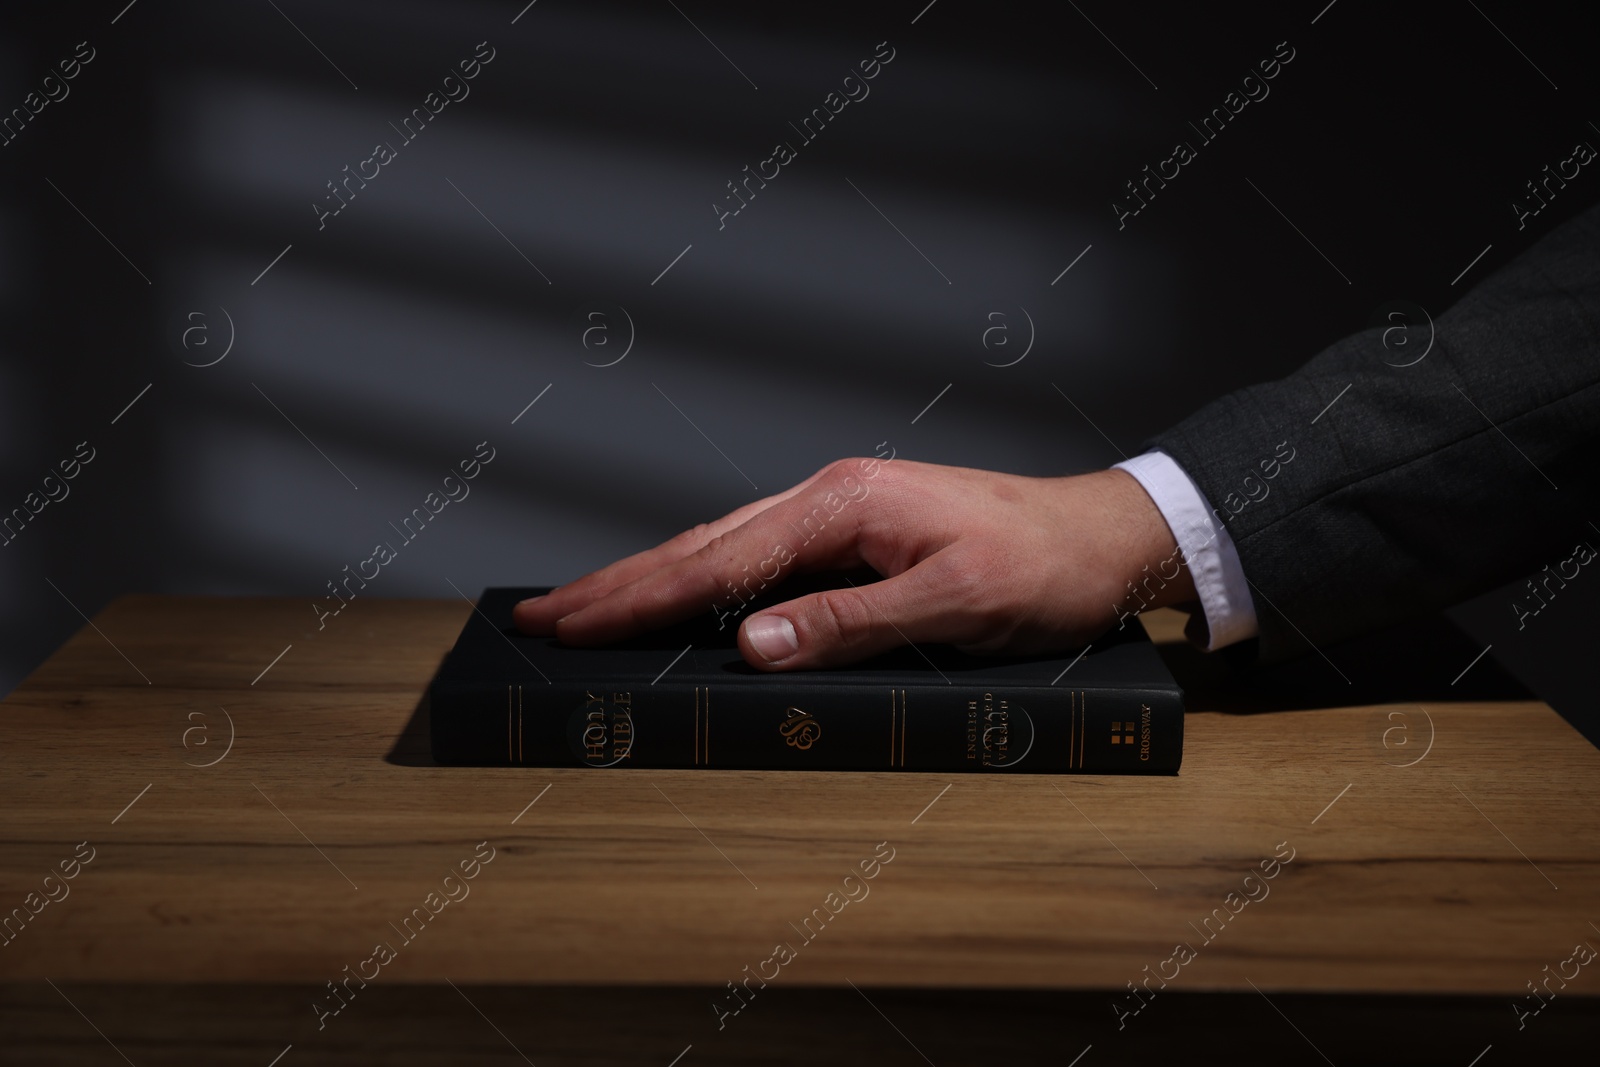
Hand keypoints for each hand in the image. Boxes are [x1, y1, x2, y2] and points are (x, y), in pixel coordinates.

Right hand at [511, 458, 1195, 669]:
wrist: (1105, 535)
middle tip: (540, 617)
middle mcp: (830, 498)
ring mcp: (839, 512)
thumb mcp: (958, 604)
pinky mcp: (853, 534)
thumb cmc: (1045, 568)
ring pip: (722, 548)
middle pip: (701, 545)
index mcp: (844, 503)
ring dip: (649, 581)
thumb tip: (752, 645)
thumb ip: (852, 624)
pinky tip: (677, 600)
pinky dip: (702, 581)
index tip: (569, 623)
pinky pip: (758, 559)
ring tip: (583, 610)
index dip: (638, 596)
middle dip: (616, 585)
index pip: (719, 559)